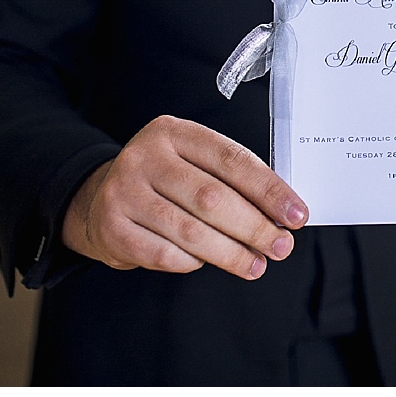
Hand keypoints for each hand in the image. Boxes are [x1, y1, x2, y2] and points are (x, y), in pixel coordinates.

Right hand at [61, 115, 305, 280]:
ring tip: (256, 264)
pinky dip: (192, 263)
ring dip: (231, 253)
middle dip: (254, 227)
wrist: (99, 201)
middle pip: (212, 198)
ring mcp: (123, 191)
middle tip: (281, 247)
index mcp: (172, 132)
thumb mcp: (191, 163)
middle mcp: (143, 156)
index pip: (230, 159)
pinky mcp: (112, 226)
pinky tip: (206, 262)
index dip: (268, 190)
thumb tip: (281, 215)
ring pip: (190, 232)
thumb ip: (230, 180)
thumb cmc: (164, 184)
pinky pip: (165, 254)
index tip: (296, 215)